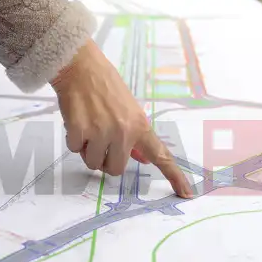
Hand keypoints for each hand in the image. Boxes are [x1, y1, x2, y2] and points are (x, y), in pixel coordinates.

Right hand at [52, 40, 192, 197]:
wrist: (80, 67)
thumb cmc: (105, 86)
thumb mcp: (129, 109)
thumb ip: (136, 136)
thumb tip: (145, 158)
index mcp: (140, 126)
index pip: (161, 155)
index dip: (175, 176)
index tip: (187, 194)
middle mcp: (124, 132)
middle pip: (114, 169)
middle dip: (105, 159)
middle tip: (100, 139)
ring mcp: (101, 132)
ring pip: (93, 163)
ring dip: (88, 150)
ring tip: (88, 126)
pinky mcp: (80, 132)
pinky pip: (75, 150)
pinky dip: (74, 139)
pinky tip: (77, 120)